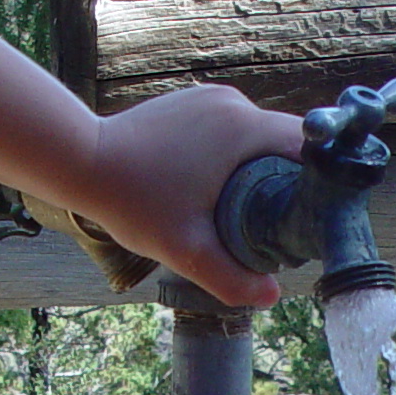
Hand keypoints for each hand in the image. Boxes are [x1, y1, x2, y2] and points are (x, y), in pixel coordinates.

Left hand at [87, 85, 302, 306]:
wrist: (79, 159)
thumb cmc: (131, 201)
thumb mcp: (185, 249)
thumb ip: (231, 277)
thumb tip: (272, 297)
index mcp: (243, 129)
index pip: (306, 148)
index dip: (316, 182)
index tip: (306, 215)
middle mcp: (232, 103)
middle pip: (283, 141)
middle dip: (286, 177)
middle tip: (276, 220)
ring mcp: (210, 97)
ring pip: (256, 134)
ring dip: (259, 165)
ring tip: (246, 206)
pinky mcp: (191, 100)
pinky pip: (231, 126)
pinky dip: (235, 152)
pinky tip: (217, 184)